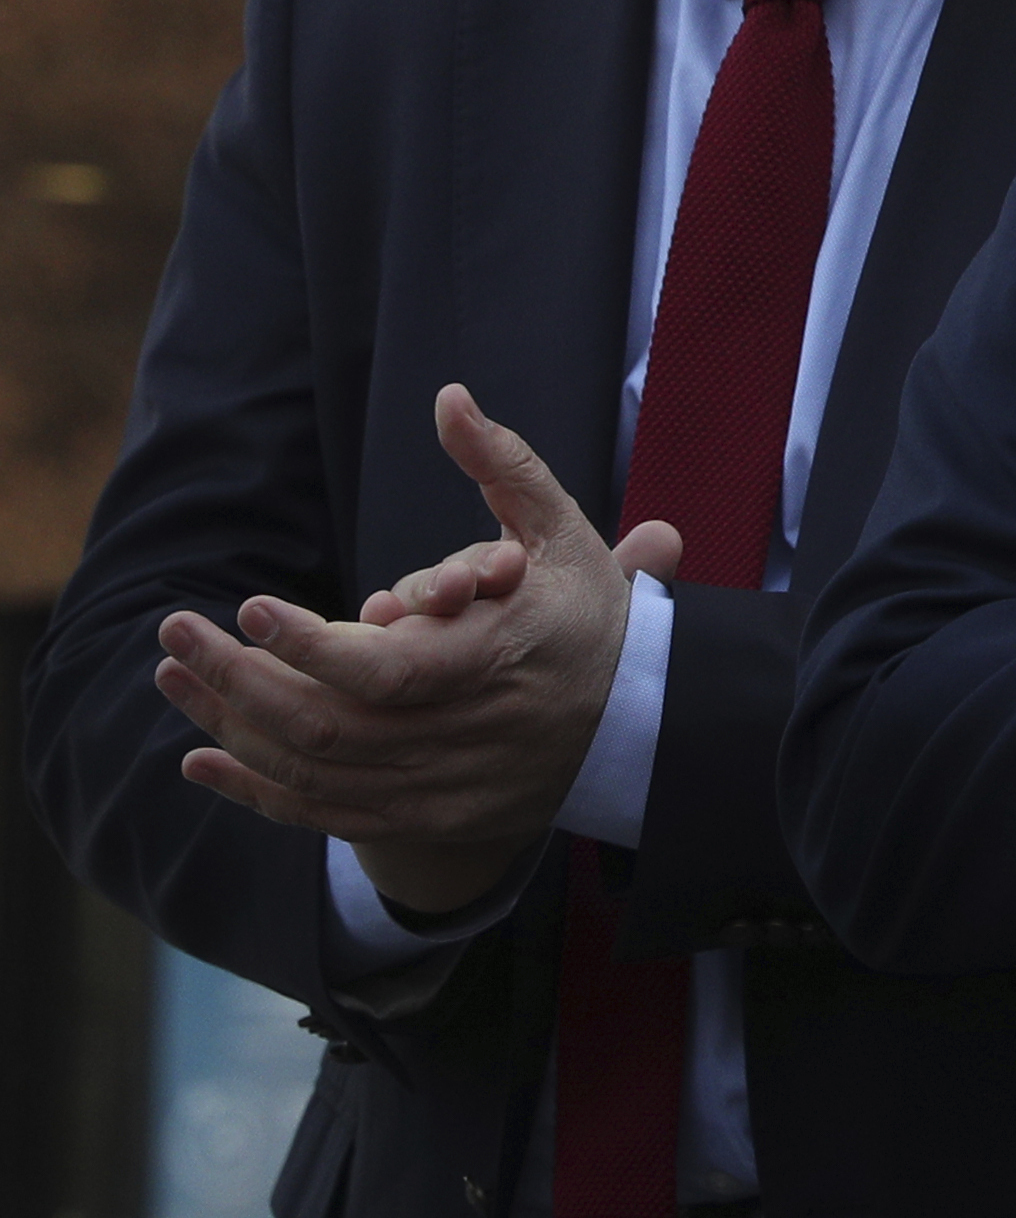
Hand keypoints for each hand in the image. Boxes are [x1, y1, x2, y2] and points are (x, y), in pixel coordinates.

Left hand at [151, 383, 673, 915]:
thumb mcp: (562, 533)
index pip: (392, 671)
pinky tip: (200, 757)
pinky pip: (330, 816)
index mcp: (507, 660)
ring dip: (233, 726)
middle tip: (175, 631)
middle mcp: (476, 734)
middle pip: (334, 726)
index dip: (312, 647)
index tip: (249, 607)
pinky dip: (258, 792)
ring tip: (172, 677)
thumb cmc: (589, 616)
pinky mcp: (435, 819)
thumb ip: (504, 467)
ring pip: (321, 772)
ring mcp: (453, 786)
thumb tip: (449, 398)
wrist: (640, 725)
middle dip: (240, 679)